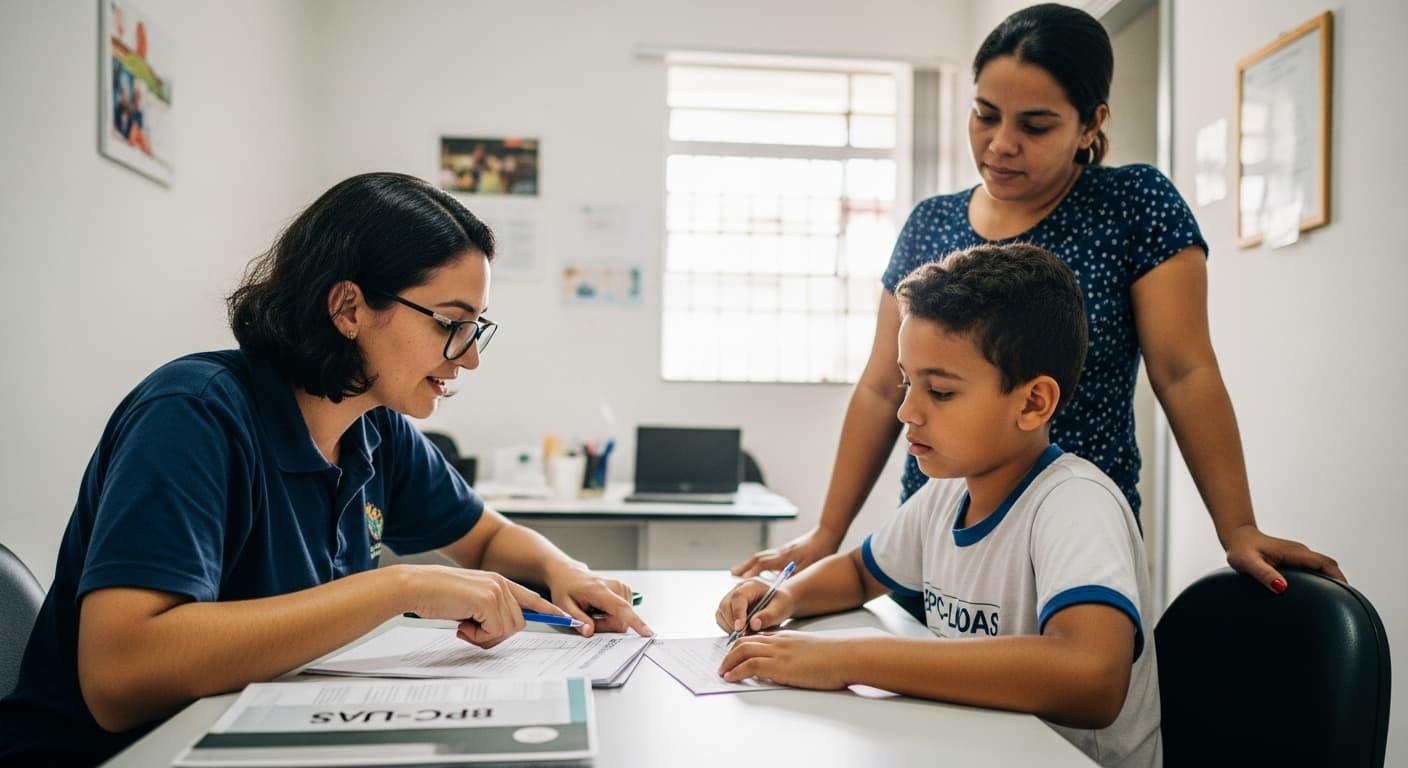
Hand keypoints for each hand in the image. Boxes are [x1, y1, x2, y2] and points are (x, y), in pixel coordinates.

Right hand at [403, 565, 557, 648]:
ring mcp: (497, 591)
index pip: (532, 599)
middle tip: (471, 631)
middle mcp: (502, 584)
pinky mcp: (489, 600)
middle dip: (496, 635)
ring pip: (508, 629)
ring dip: (485, 636)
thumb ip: (489, 612)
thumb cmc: (436, 596)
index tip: (567, 619)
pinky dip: (477, 635)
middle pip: (519, 624)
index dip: (549, 611)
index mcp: (498, 582)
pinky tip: (462, 623)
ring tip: (464, 624)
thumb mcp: (469, 604)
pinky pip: (495, 631)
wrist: (416, 587)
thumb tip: (499, 630)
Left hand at [544, 568, 652, 636]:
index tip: (647, 633)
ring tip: (593, 611)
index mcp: (599, 590)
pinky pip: (623, 611)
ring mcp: (621, 587)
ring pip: (623, 616)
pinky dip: (612, 614)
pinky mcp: (623, 589)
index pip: (621, 608)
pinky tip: (600, 608)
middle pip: (621, 619)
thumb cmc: (565, 588)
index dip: (635, 622)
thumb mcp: (564, 606)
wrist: (568, 573)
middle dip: (606, 626)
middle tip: (589, 619)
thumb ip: (578, 620)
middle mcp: (615, 586)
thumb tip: (589, 632)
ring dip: (609, 620)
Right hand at [715, 578, 794, 636]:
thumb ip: (769, 616)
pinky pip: (721, 618)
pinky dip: (726, 627)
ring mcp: (731, 597)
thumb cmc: (781, 604)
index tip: (739, 628)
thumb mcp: (781, 609)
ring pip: (721, 612)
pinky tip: (739, 631)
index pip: (738, 597)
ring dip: (729, 625)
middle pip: (726, 604)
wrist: (780, 604)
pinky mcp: (728, 606)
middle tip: (742, 635)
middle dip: (732, 622)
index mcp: (752, 585)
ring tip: (743, 633)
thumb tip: (753, 624)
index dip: (737, 613)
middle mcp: (738, 589)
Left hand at [718, 631, 848, 688]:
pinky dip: (736, 670)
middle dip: (730, 654)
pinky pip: (750, 665)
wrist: (846, 656)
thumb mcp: (811, 652)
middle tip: (723, 665)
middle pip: (744, 642)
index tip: (734, 656)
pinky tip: (731, 678)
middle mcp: (779, 641)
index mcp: (786, 637)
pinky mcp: (780, 665)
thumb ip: (796, 656)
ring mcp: (778, 652)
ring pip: (742, 651)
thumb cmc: (836, 657)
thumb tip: (788, 668)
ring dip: (728, 663)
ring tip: (722, 673)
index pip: (756, 638)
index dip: (742, 647)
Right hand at [731, 526, 840, 577]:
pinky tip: (759, 567)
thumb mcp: (809, 567)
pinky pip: (767, 556)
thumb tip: (783, 587)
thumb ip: (794, 576)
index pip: (763, 564)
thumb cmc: (820, 551)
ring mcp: (782, 550)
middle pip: (757, 558)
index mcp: (784, 557)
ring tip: (740, 571)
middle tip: (732, 573)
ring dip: (749, 563)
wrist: (827, 534)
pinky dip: (759, 562)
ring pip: (761, 556)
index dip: (751, 571)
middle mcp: (780, 552)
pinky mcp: (786, 550)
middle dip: (744, 566)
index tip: (741, 579)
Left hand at [1222, 524, 1344, 591]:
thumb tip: (1282, 587)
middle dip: (1340, 582)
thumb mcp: (1248, 563)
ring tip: (1335, 602)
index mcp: (1294, 552)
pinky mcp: (1294, 558)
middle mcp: (1300, 552)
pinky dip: (1322, 578)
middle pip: (1329, 565)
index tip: (1347, 595)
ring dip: (1331, 580)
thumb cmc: (1240, 550)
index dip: (1338, 578)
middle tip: (1345, 603)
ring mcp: (1298, 554)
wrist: (1236, 536)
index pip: (1325, 563)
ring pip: (1323, 566)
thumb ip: (1264, 574)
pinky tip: (1317, 594)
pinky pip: (1314, 568)